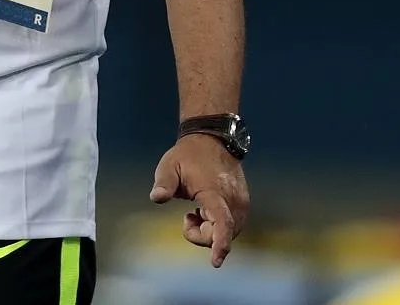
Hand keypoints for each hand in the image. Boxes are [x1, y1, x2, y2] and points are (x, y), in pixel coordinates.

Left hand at [149, 134, 248, 267]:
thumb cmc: (188, 155)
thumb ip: (163, 184)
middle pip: (222, 233)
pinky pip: (232, 225)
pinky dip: (218, 225)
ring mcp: (241, 202)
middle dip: (203, 235)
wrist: (212, 139)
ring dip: (210, 230)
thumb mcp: (169, 166)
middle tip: (187, 217)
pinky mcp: (243, 203)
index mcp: (215, 193)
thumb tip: (156, 198)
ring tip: (195, 211)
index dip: (219, 243)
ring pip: (228, 232)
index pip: (221, 222)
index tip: (216, 261)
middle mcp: (233, 200)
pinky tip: (205, 211)